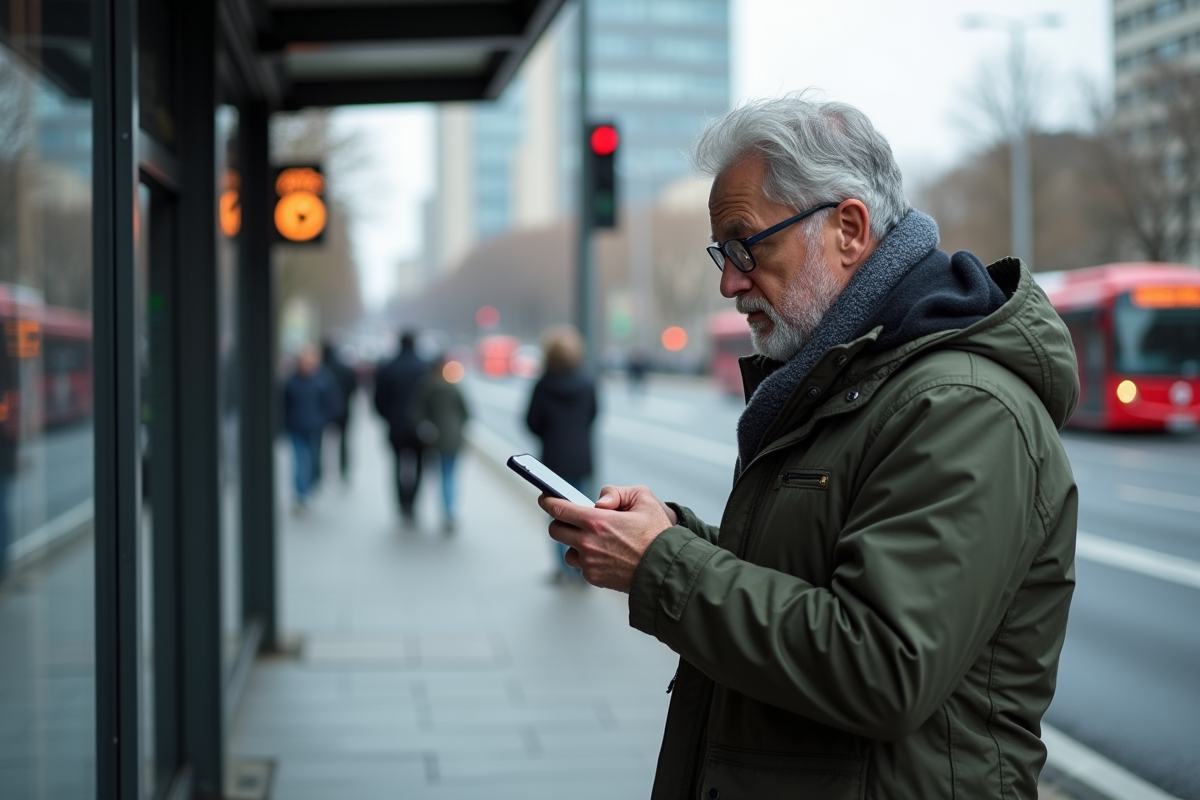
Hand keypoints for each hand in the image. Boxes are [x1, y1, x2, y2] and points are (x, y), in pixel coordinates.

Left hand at [539, 486, 677, 592]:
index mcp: (597, 521)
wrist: (667, 570)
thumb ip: (616, 492)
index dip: (549, 501)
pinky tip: (605, 553)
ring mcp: (589, 563)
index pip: (559, 509)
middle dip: (560, 522)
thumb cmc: (658, 534)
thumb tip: (598, 502)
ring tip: (594, 539)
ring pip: (567, 550)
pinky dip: (587, 559)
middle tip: (572, 518)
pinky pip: (581, 566)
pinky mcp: (594, 578)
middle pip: (556, 530)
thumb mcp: (643, 499)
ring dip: (574, 543)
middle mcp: (588, 543)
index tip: (546, 498)